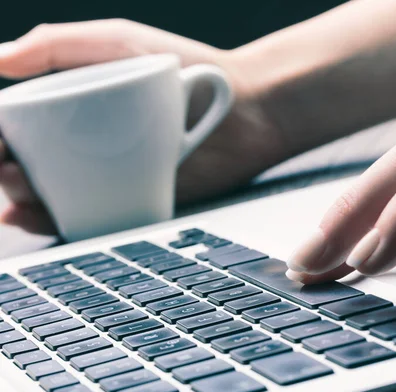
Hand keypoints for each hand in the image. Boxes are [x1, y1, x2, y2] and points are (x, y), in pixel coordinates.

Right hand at [0, 19, 286, 233]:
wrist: (249, 108)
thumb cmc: (186, 66)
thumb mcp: (117, 42)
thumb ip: (57, 44)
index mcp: (71, 105)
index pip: (16, 123)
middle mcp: (82, 141)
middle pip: (25, 162)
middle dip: (5, 173)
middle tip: (8, 173)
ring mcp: (105, 173)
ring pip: (49, 195)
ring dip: (21, 203)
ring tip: (20, 200)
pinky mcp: (129, 201)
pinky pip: (87, 219)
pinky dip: (56, 225)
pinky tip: (39, 219)